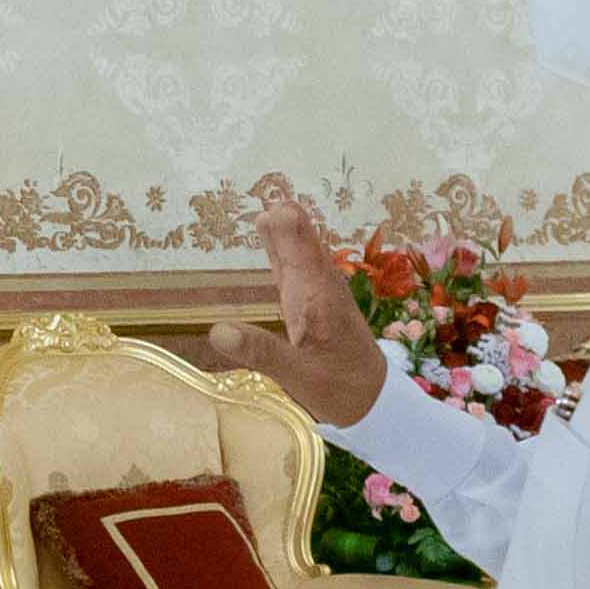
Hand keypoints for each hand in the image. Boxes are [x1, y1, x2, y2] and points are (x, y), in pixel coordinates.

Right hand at [205, 197, 391, 426]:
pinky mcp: (312, 299)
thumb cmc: (339, 387)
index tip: (260, 207)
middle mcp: (317, 281)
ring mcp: (316, 288)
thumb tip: (216, 331)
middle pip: (299, 232)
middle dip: (280, 212)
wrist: (373, 399)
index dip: (280, 218)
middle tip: (257, 190)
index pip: (297, 238)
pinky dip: (280, 242)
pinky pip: (294, 260)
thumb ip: (259, 352)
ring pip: (297, 243)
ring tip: (258, 199)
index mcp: (315, 290)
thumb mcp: (297, 375)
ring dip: (279, 223)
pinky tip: (269, 229)